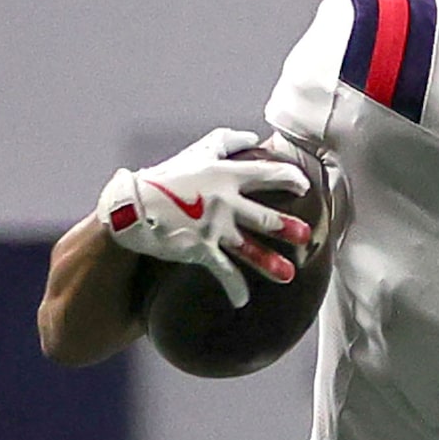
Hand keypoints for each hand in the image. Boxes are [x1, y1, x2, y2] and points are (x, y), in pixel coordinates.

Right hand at [97, 128, 311, 310]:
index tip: (303, 186)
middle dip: (287, 227)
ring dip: (269, 263)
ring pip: (249, 248)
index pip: (267, 174)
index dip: (289, 179)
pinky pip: (223, 271)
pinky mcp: (200, 249)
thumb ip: (226, 143)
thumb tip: (251, 138)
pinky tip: (243, 301)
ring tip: (288, 275)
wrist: (132, 206)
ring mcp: (213, 228)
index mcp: (225, 175)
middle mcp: (224, 202)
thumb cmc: (165, 178)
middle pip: (263, 216)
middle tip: (305, 235)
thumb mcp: (196, 153)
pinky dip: (234, 288)